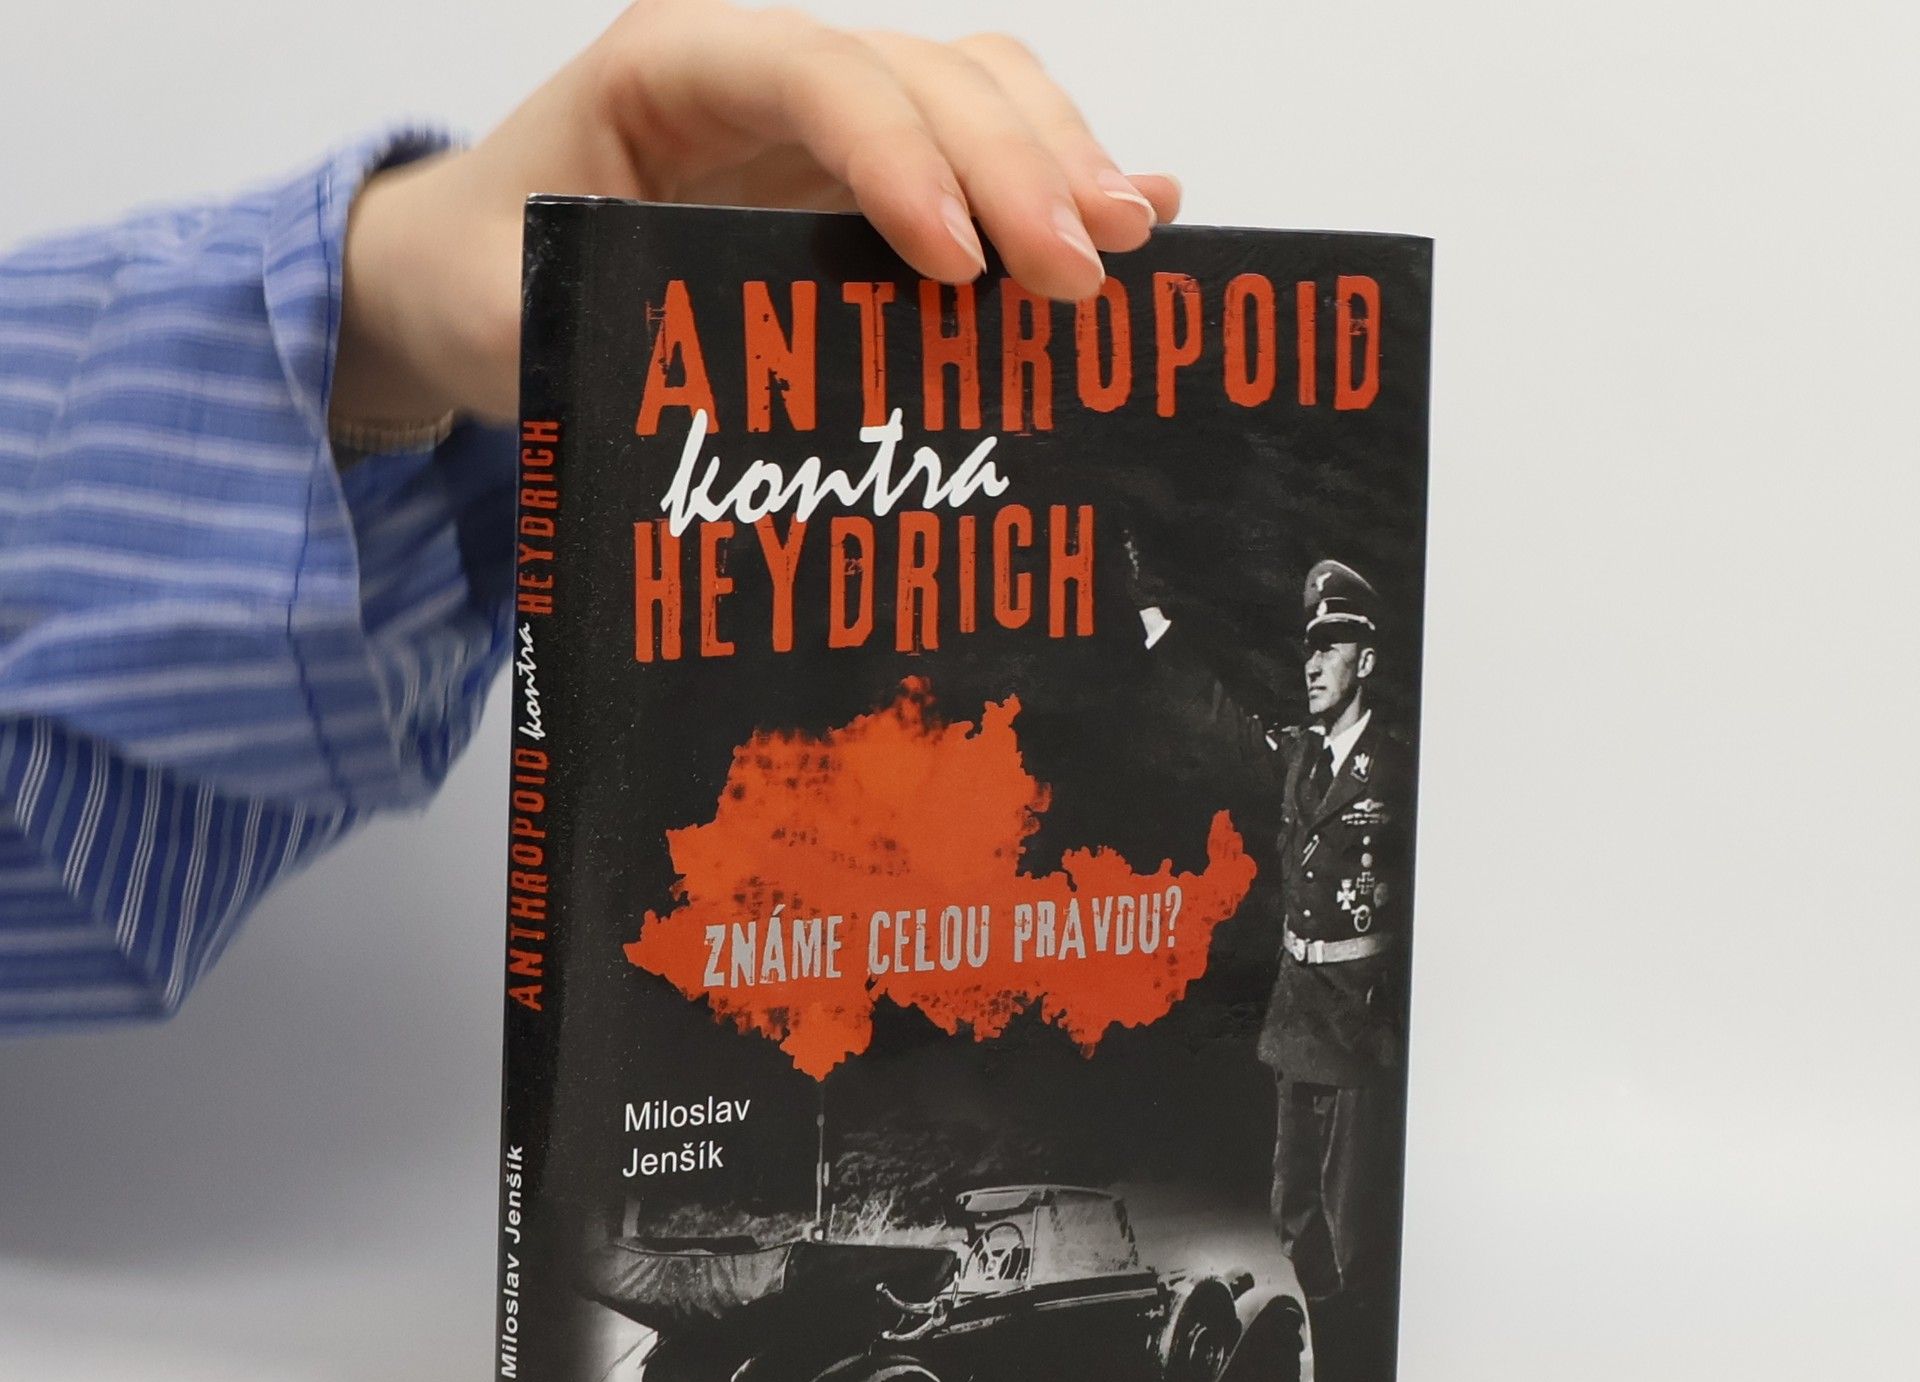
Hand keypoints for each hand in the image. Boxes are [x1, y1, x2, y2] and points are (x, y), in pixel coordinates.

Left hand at [333, 1, 1180, 427]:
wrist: (466, 266)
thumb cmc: (485, 276)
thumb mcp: (506, 309)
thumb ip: (594, 331)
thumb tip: (731, 397)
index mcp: (672, 70)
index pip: (811, 74)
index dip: (902, 155)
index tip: (959, 264)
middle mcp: (764, 72)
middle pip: (923, 73)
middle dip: (1016, 167)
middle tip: (1084, 276)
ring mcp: (823, 119)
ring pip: (973, 90)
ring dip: (1057, 163)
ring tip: (1130, 243)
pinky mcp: (860, 176)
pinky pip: (977, 149)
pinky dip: (1052, 180)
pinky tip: (1135, 217)